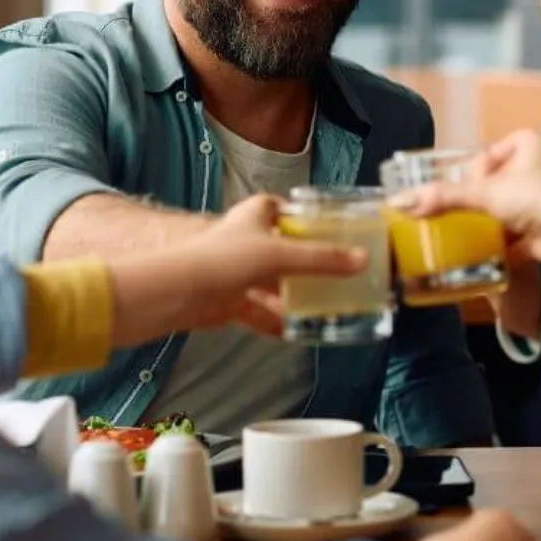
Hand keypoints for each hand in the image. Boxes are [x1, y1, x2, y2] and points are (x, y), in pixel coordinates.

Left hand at [110, 196, 365, 345]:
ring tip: (325, 305)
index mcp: (257, 215)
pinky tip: (296, 332)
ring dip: (294, 295)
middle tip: (338, 273)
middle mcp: (247, 240)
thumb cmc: (224, 259)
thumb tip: (362, 261)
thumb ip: (322, 259)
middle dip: (307, 262)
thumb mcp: (281, 254)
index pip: (284, 209)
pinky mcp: (230, 299)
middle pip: (284, 248)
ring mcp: (238, 271)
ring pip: (273, 282)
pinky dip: (275, 321)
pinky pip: (260, 311)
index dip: (305, 216)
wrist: (179, 293)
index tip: (332, 229)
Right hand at [390, 130, 540, 269]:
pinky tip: (480, 254)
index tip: (460, 194)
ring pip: (503, 210)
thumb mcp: (485, 192)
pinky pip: (514, 234)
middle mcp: (538, 166)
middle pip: (492, 185)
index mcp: (526, 143)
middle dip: (475, 203)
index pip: (484, 157)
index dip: (468, 176)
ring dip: (486, 224)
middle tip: (455, 218)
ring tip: (462, 236)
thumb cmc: (538, 197)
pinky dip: (499, 244)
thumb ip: (444, 197)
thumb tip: (402, 202)